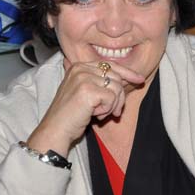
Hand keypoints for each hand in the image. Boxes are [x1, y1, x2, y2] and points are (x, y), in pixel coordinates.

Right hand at [26, 60, 145, 154]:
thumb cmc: (71, 115)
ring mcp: (83, 78)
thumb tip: (127, 78)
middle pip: (116, 76)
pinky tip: (95, 115)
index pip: (110, 64)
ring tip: (99, 114)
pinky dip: (107, 110)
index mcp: (79, 66)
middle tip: (112, 112)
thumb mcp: (85, 93)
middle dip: (119, 97)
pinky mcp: (88, 90)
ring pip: (117, 87)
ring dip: (112, 105)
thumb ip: (101, 82)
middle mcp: (80, 68)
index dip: (127, 72)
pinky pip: (112, 98)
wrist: (56, 130)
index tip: (139, 80)